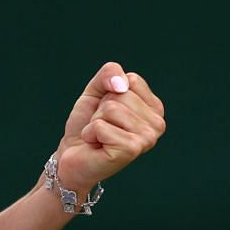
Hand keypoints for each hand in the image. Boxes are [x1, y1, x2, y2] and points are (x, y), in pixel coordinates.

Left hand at [53, 62, 166, 193]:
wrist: (73, 156)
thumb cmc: (87, 124)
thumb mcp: (97, 91)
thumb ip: (109, 73)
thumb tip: (120, 84)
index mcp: (154, 108)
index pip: (131, 80)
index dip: (109, 92)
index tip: (108, 113)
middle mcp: (157, 124)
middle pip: (121, 94)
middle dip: (101, 109)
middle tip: (102, 127)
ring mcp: (147, 138)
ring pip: (111, 108)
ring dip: (95, 122)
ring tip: (99, 136)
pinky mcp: (131, 150)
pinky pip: (100, 126)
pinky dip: (90, 133)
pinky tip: (96, 145)